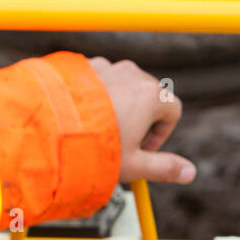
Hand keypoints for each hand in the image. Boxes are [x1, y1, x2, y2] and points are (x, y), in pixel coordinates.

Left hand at [87, 57, 195, 184]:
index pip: (172, 110)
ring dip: (116, 105)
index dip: (162, 133)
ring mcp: (106, 67)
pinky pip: (95, 80)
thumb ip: (164, 167)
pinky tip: (79, 116)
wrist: (49, 128)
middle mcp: (131, 75)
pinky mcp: (81, 66)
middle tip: (120, 142)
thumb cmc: (95, 148)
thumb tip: (189, 172)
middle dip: (139, 118)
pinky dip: (93, 95)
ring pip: (120, 86)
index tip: (145, 149)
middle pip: (147, 95)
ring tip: (96, 130)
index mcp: (151, 95)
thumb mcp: (134, 165)